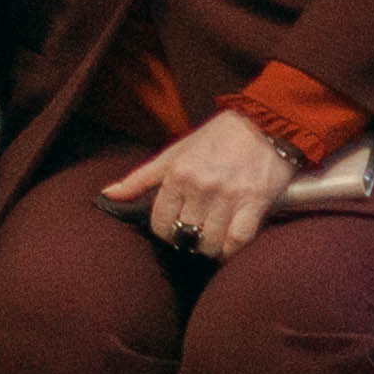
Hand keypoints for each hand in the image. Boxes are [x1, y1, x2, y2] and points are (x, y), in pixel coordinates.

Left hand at [104, 110, 297, 260]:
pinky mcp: (254, 204)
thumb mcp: (175, 151)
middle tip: (195, 232)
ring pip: (210, 243)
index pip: (160, 221)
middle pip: (185, 234)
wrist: (265, 123)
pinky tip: (229, 244)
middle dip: (188, 238)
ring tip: (211, 238)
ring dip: (209, 247)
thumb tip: (108, 194)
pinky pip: (237, 241)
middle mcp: (201, 186)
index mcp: (178, 173)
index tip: (174, 226)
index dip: (165, 229)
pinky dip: (231, 250)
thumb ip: (141, 177)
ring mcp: (228, 197)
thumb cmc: (218, 137)